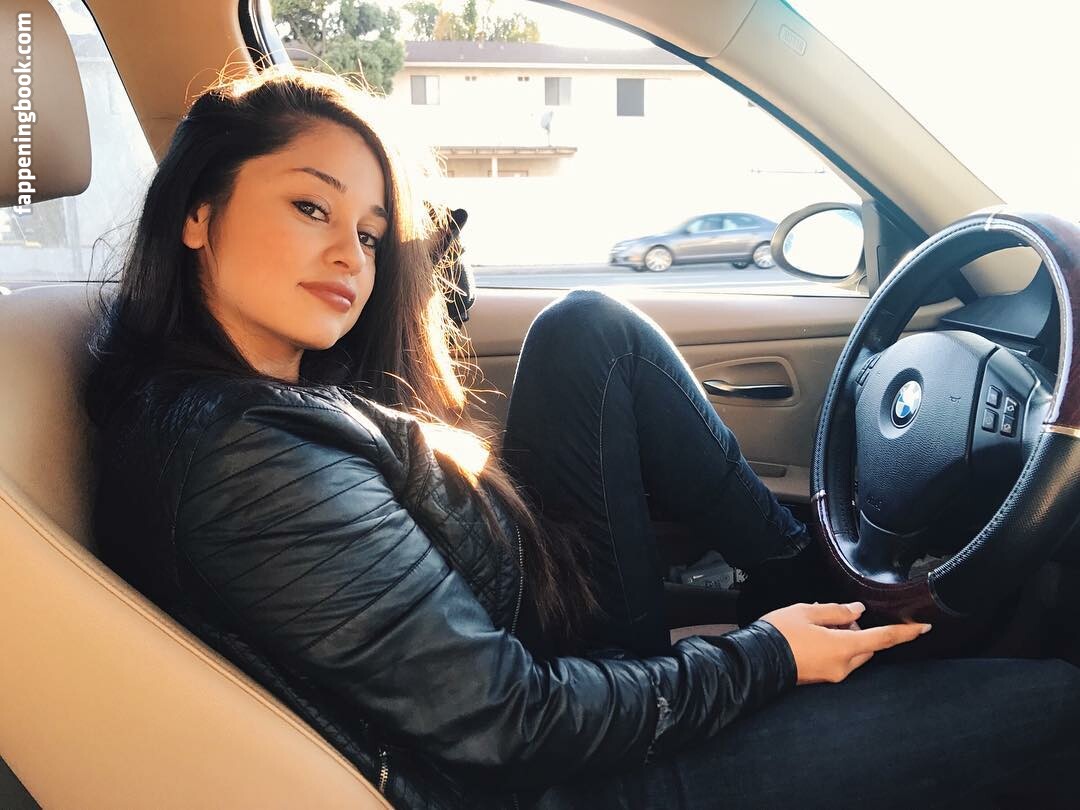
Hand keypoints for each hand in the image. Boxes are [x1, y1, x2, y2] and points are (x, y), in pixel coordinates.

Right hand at [760, 602, 930, 685]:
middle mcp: (843, 666)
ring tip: (819, 624)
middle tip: (837, 615)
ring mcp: (833, 675)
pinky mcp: (822, 678)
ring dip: (846, 638)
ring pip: (853, 653)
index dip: (906, 632)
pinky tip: (814, 636)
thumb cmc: (779, 634)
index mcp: (844, 648)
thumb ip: (837, 611)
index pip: (884, 638)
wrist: (755, 660)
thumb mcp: (807, 612)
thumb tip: (857, 611)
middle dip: (861, 630)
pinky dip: (835, 647)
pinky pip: (839, 660)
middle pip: (867, 646)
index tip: (924, 627)